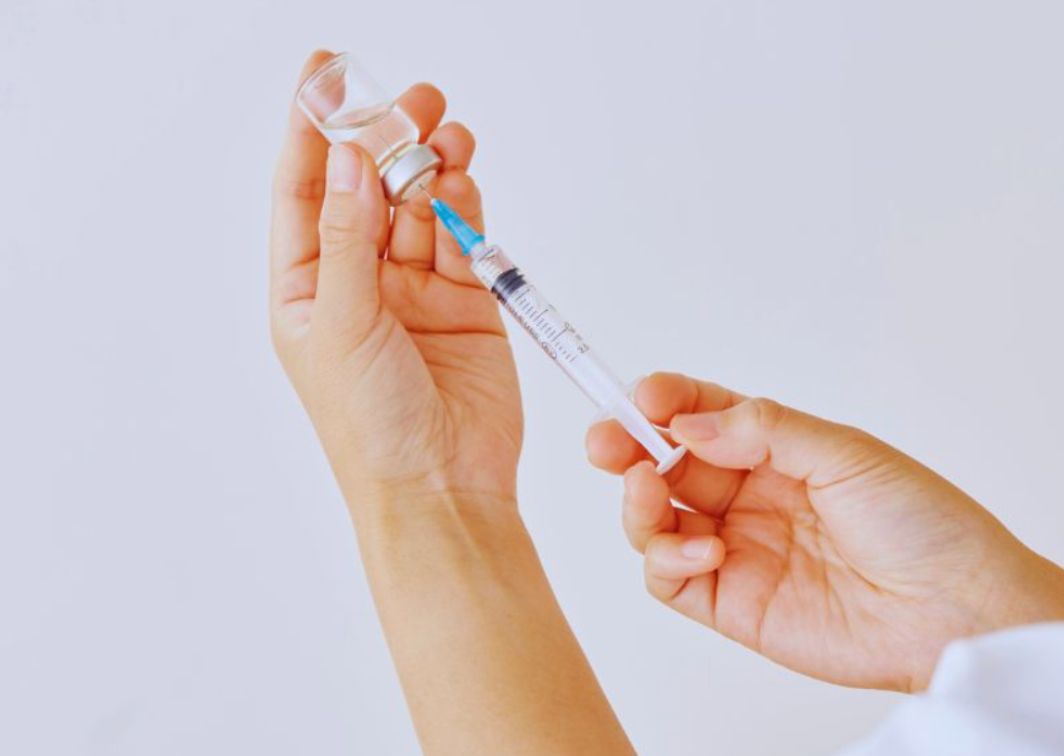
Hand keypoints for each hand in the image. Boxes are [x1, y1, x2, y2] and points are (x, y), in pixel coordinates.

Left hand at [270, 51, 520, 512]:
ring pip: (421, 206)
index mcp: (307, 289)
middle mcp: (359, 283)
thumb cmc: (370, 428)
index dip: (312, 132)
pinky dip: (465, 206)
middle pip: (370, 189)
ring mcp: (415, 292)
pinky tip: (464, 180)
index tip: (322, 75)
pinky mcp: (468, 302)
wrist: (443, 488)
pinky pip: (463, 237)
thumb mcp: (341, 324)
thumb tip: (352, 162)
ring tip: (448, 135)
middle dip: (387, 140)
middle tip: (412, 100)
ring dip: (432, 167)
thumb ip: (350, 240)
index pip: (305, 193)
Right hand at [587, 373, 1063, 691]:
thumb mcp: (846, 452)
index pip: (704, 416)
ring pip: (657, 520)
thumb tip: (690, 422)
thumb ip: (763, 430)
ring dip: (639, 503)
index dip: (667, 402)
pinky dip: (666, 556)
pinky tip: (702, 545)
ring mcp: (740, 551)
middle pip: (667, 465)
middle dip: (629, 447)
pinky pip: (671, 577)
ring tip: (650, 490)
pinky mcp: (734, 605)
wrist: (957, 611)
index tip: (643, 395)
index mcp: (781, 451)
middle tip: (609, 441)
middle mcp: (753, 497)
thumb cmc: (926, 525)